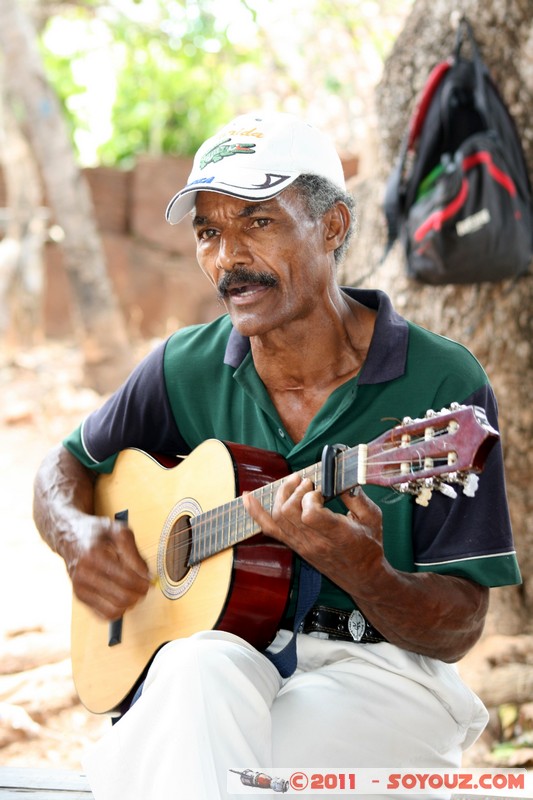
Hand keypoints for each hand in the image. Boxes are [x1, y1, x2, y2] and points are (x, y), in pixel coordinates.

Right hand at [62, 513, 150, 619]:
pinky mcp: (80, 598)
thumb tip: (147, 576)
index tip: (150, 580)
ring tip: (134, 591)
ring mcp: (80, 588)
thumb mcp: (118, 532)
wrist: (69, 536)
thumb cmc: (97, 533)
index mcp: (94, 555)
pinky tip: (122, 597)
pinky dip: (119, 610)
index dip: (143, 582)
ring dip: (130, 603)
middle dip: (139, 594)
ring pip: (114, 609)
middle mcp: (84, 574)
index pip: (126, 579)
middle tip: (145, 587)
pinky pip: (105, 615)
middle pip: (121, 596)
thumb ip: (134, 553)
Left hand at [242, 473, 385, 594]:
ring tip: (294, 482)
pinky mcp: (295, 546)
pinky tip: (247, 497)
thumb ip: (357, 496)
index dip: (310, 497)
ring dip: (282, 494)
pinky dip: (256, 512)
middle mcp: (315, 542)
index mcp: (337, 535)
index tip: (320, 490)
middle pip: (288, 512)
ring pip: (277, 517)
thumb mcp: (372, 518)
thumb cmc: (369, 547)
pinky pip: (269, 529)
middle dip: (294, 490)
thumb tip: (339, 476)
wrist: (362, 577)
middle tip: (307, 481)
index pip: (310, 514)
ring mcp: (302, 545)